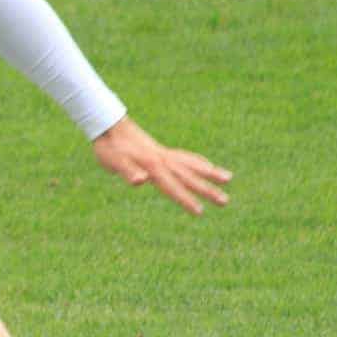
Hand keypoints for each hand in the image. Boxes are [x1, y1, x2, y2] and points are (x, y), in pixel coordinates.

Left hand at [91, 116, 231, 214]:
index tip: (200, 212)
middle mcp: (162, 159)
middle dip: (207, 189)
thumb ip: (127, 171)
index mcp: (152, 165)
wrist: (108, 125)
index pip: (172, 187)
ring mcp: (164, 154)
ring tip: (229, 178)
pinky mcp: (161, 151)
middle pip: (188, 176)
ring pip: (192, 164)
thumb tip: (141, 180)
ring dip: (210, 172)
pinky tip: (205, 165)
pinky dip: (198, 162)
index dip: (185, 200)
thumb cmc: (108, 147)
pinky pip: (185, 157)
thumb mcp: (112, 162)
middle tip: (225, 201)